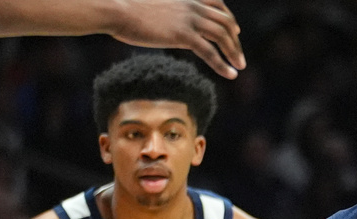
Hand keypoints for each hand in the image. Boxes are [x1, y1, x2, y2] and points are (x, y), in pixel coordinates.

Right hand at [111, 0, 245, 78]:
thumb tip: (167, 23)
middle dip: (236, 39)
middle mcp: (191, 5)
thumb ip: (168, 13)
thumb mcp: (154, 7)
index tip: (236, 31)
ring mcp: (189, 19)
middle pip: (225, 21)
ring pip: (222, 36)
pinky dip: (223, 64)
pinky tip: (231, 75)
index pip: (217, 3)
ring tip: (240, 67)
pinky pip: (210, 52)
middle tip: (240, 56)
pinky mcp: (183, 35)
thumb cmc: (127, 9)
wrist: (116, 9)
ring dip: (235, 52)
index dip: (229, 17)